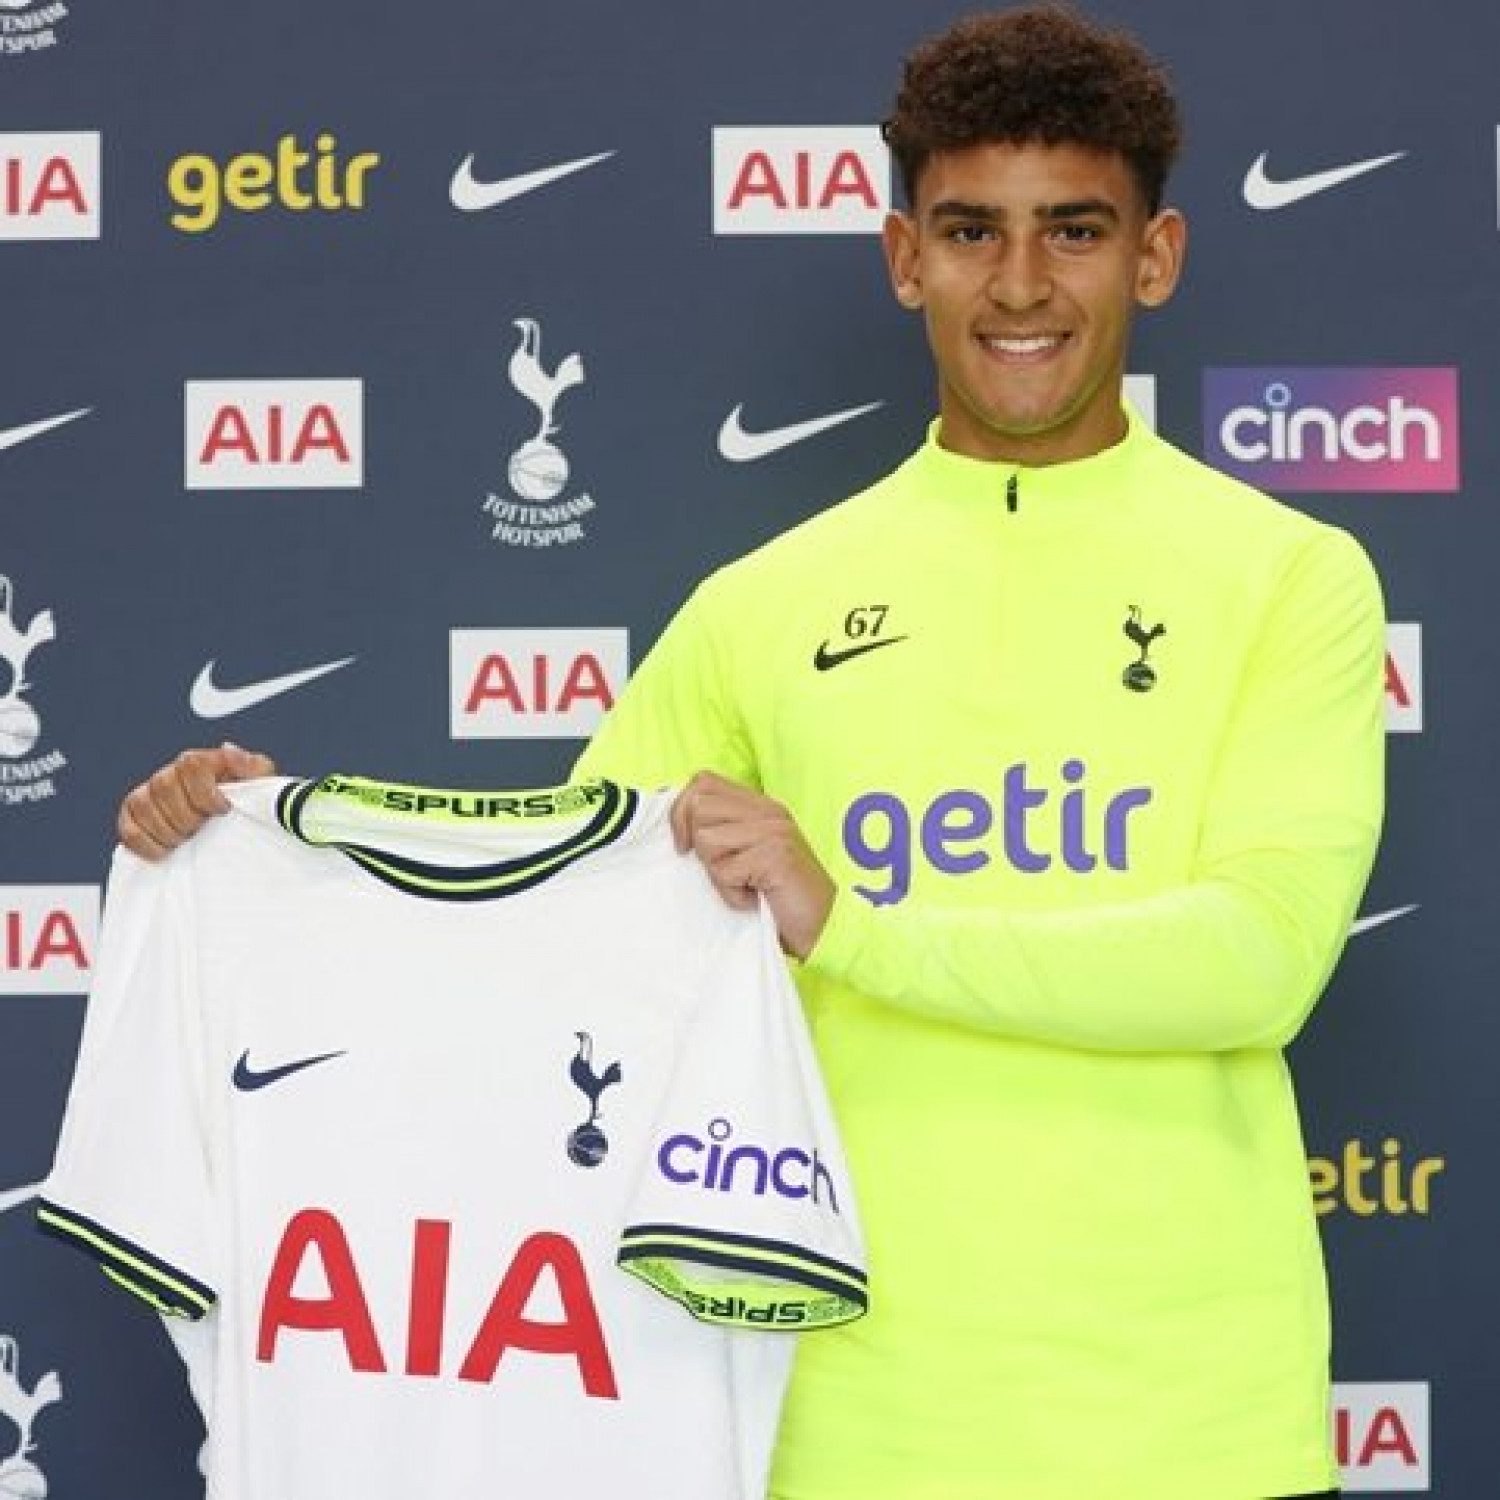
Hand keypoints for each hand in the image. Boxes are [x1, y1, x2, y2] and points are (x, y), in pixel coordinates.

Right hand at [118, 743, 276, 859]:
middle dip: (186, 815)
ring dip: (165, 829)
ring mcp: (149, 793)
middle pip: (164, 785)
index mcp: (201, 762)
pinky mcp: (134, 816)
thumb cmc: (248, 802)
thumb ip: (252, 766)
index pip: (190, 764)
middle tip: (202, 830)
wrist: (235, 826)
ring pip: (142, 804)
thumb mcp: (261, 784)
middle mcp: (170, 773)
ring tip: (186, 841)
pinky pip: (127, 826)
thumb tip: (228, 749)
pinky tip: (164, 852)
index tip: (223, 810)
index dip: (205, 791)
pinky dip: (143, 842)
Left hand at [670, 771, 834, 960]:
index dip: (681, 812)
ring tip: (746, 884)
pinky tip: (756, 897)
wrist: (822, 926)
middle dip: (700, 846)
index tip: (684, 846)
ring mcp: (773, 831)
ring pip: (706, 839)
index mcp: (760, 805)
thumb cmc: (779, 896)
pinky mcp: (774, 855)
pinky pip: (724, 872)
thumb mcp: (746, 854)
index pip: (702, 782)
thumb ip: (721, 830)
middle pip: (698, 807)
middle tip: (728, 870)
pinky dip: (733, 895)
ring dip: (718, 873)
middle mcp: (768, 811)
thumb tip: (676, 821)